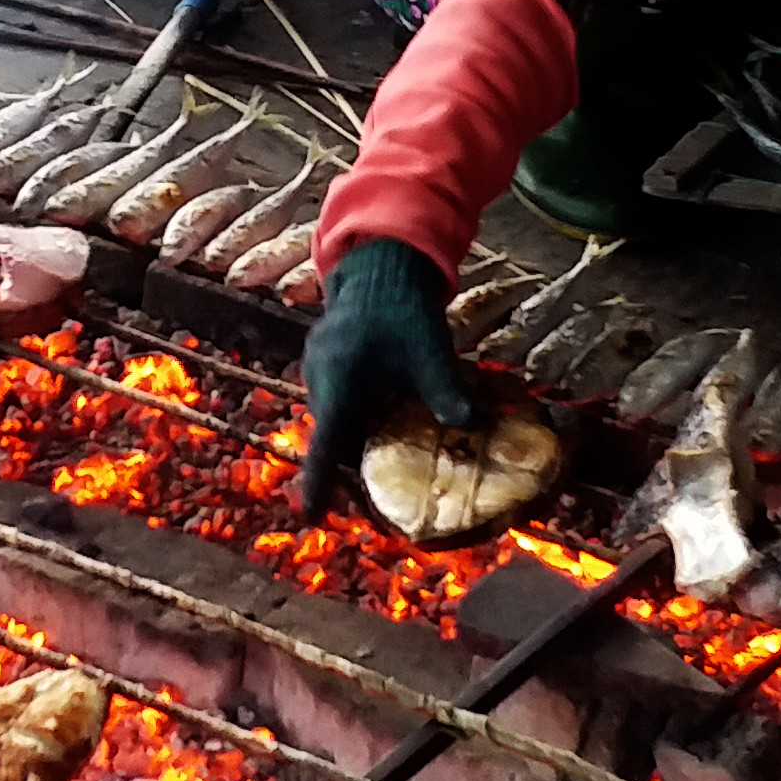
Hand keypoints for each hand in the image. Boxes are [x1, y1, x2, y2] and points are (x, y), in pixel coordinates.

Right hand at [295, 240, 472, 520]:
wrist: (382, 264)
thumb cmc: (401, 307)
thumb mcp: (430, 351)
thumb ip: (446, 391)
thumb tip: (472, 426)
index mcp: (339, 382)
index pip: (326, 444)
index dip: (318, 483)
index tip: (309, 516)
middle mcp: (320, 379)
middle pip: (329, 437)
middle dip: (344, 470)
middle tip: (364, 501)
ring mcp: (319, 369)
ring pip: (334, 420)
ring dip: (352, 443)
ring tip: (376, 470)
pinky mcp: (327, 363)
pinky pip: (337, 402)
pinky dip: (354, 420)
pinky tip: (379, 427)